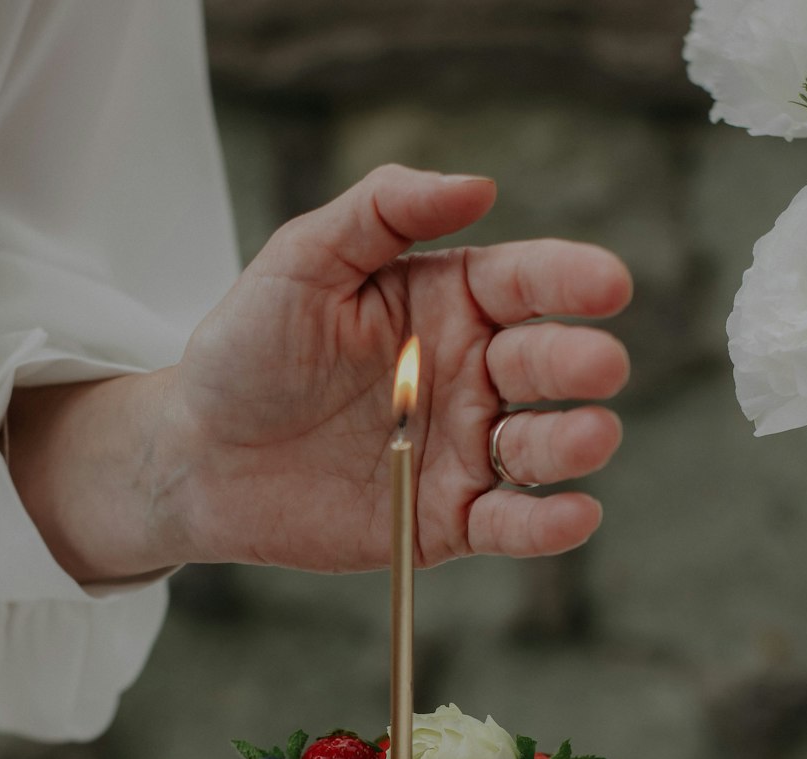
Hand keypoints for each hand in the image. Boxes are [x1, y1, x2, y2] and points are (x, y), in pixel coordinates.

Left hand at [11, 166, 630, 582]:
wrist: (198, 456)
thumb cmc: (248, 350)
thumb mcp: (302, 259)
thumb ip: (383, 211)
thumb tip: (479, 183)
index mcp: (450, 304)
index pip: (526, 284)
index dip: (571, 281)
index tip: (608, 285)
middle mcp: (471, 376)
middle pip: (544, 366)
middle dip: (578, 364)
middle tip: (598, 365)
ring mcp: (464, 451)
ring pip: (539, 448)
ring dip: (573, 441)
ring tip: (591, 434)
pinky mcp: (448, 521)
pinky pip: (508, 525)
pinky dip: (544, 526)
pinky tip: (575, 513)